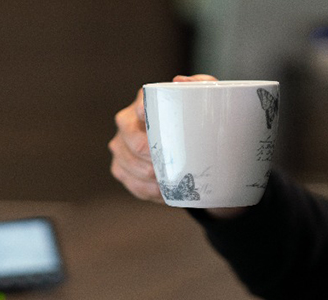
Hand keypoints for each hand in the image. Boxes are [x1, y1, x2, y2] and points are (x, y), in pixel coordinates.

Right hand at [108, 74, 245, 219]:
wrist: (193, 148)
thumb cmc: (197, 121)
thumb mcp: (206, 100)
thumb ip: (201, 85)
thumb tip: (180, 81)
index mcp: (145, 101)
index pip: (141, 105)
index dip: (146, 114)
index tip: (154, 121)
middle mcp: (127, 122)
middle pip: (130, 139)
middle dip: (146, 154)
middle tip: (165, 163)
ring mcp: (121, 146)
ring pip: (125, 163)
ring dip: (145, 175)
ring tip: (165, 181)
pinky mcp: (121, 167)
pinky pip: (128, 181)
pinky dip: (145, 189)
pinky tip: (160, 190)